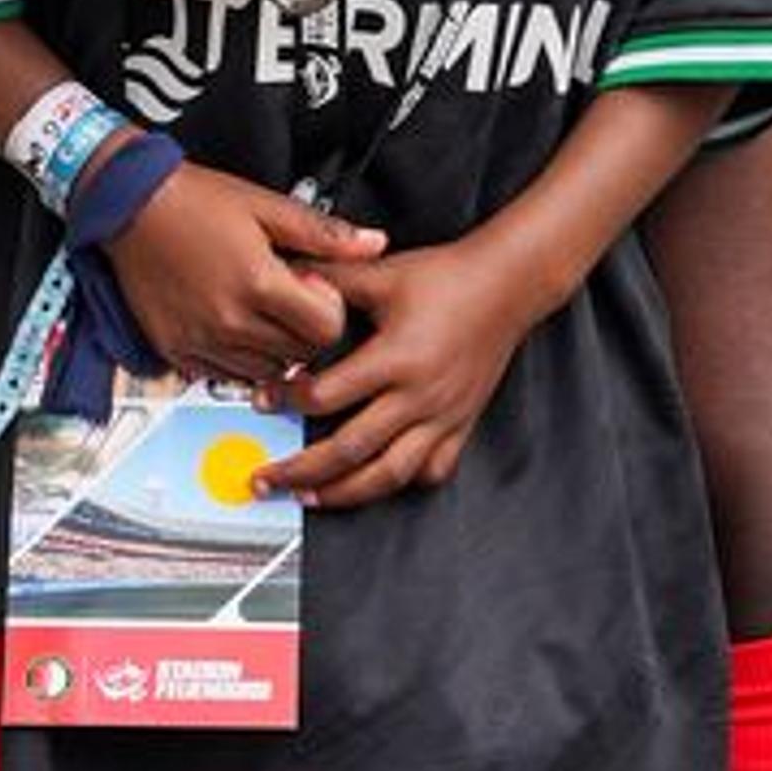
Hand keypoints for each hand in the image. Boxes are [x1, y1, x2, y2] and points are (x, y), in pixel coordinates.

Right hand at [105, 161, 384, 385]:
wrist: (128, 204)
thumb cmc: (194, 200)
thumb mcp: (266, 205)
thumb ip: (324, 233)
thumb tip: (374, 244)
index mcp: (258, 283)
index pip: (325, 329)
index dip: (329, 309)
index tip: (314, 287)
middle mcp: (228, 320)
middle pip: (300, 355)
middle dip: (305, 329)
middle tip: (289, 296)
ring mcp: (200, 340)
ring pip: (266, 373)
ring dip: (275, 349)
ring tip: (261, 310)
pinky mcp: (176, 350)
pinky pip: (225, 376)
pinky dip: (239, 360)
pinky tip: (234, 325)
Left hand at [265, 232, 541, 506]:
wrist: (507, 284)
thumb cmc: (450, 277)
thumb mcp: (383, 272)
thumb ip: (331, 279)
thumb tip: (286, 279)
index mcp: (396, 357)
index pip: (327, 395)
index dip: (286, 401)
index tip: (264, 399)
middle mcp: (419, 395)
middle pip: (350, 450)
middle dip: (301, 470)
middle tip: (268, 477)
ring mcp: (443, 416)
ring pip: (388, 474)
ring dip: (344, 493)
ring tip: (311, 497)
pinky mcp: (461, 424)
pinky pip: (431, 470)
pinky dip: (402, 483)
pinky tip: (377, 483)